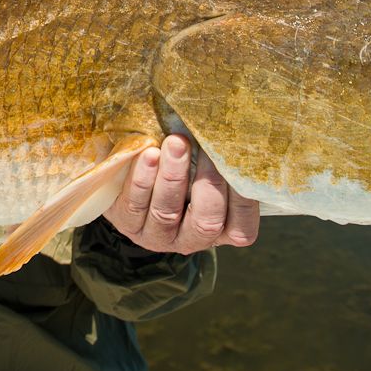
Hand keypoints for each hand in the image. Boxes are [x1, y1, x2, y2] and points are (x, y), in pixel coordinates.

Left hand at [104, 134, 259, 253]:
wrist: (136, 179)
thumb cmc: (186, 170)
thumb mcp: (207, 172)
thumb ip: (221, 162)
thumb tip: (241, 131)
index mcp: (222, 231)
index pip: (241, 227)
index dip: (242, 197)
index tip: (237, 159)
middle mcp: (192, 239)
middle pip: (205, 221)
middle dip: (208, 181)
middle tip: (206, 146)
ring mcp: (158, 236)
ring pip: (166, 212)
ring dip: (172, 176)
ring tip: (175, 143)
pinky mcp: (129, 224)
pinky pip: (135, 205)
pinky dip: (143, 179)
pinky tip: (149, 154)